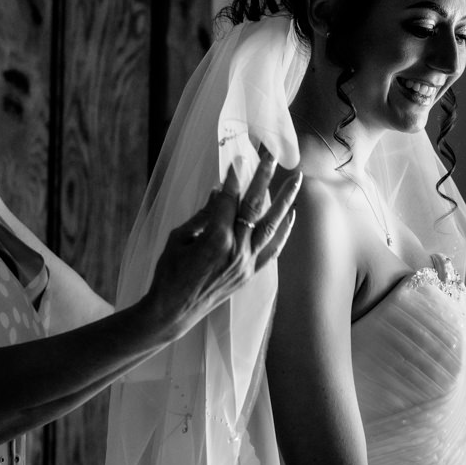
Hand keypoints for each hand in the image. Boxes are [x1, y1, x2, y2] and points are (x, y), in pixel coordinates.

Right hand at [144, 146, 300, 339]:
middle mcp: (236, 250)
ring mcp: (246, 263)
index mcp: (216, 239)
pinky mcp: (249, 274)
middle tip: (271, 153)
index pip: (228, 200)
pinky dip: (283, 232)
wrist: (173, 311)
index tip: (239, 158)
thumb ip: (202, 215)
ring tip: (296, 178)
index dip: (233, 178)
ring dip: (285, 200)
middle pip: (254, 206)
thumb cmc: (169, 273)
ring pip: (271, 225)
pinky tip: (290, 215)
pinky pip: (273, 250)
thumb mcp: (179, 238)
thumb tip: (218, 193)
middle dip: (263, 176)